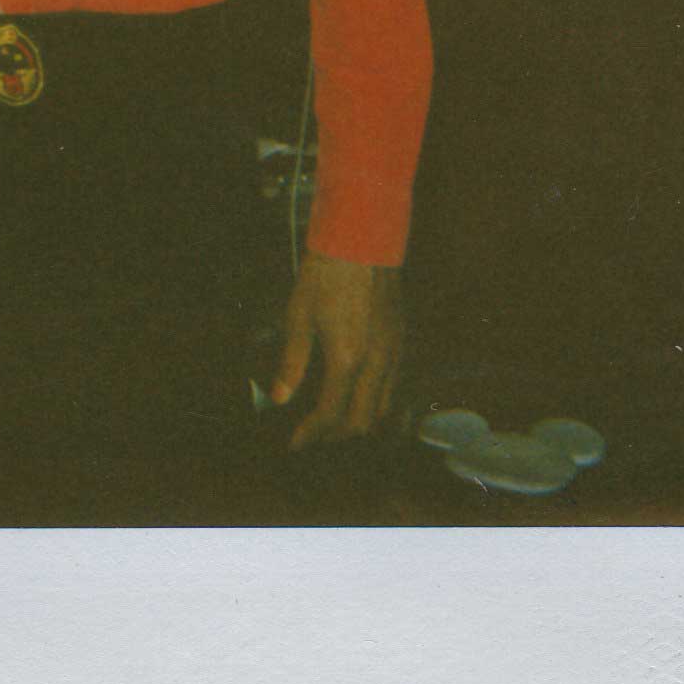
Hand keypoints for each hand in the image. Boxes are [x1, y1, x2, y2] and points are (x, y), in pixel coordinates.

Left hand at [271, 253, 403, 447]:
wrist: (363, 240)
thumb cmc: (326, 275)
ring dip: (360, 421)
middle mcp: (376, 362)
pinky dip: (378, 401)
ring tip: (335, 421)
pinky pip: (395, 385)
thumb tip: (280, 397)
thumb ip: (292, 362)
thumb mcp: (299, 317)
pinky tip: (360, 396)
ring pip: (385, 407)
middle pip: (362, 420)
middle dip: (336, 435)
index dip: (310, 434)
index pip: (330, 414)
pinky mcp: (403, 340)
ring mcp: (395, 352)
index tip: (295, 444)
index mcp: (346, 359)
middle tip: (313, 435)